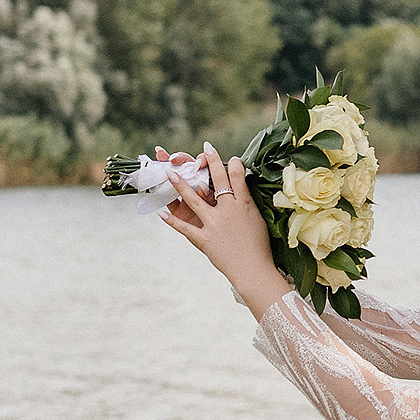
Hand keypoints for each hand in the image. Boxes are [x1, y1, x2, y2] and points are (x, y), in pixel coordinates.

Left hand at [161, 143, 290, 315]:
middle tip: (205, 148)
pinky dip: (172, 221)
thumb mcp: (257, 221)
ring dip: (180, 185)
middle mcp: (228, 211)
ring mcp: (214, 224)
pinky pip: (185, 228)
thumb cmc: (259, 247)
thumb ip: (247, 205)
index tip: (231, 157)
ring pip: (194, 200)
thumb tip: (239, 191)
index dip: (234, 164)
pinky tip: (161, 213)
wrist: (253, 270)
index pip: (238, 177)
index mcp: (244, 205)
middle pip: (217, 181)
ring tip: (169, 171)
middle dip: (210, 162)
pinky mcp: (204, 240)